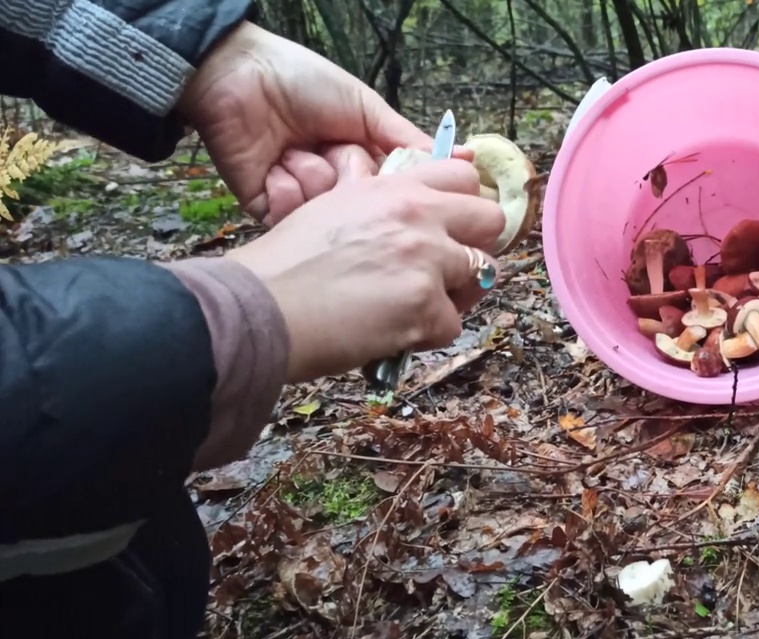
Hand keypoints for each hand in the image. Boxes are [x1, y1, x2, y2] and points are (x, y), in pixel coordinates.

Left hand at [178, 22, 472, 224]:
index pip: (395, 194)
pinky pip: (293, 216)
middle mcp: (335, 186)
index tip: (418, 198)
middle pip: (363, 210)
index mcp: (361, 162)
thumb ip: (409, 141)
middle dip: (352, 175)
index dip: (401, 196)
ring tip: (297, 145)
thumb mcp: (366, 107)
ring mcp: (303, 200)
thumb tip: (464, 160)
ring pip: (329, 213)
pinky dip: (286, 184)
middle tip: (336, 147)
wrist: (238, 77)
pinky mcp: (269, 209)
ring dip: (315, 172)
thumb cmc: (302, 81)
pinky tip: (274, 160)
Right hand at [226, 159, 505, 383]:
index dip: (465, 204)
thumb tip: (388, 196)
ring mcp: (427, 261)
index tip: (458, 225)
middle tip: (450, 269)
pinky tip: (395, 332)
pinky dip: (428, 335)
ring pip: (483, 275)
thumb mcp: (331, 207)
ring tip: (417, 306)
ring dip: (456, 293)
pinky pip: (453, 324)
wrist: (260, 307)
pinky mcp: (426, 307)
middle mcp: (419, 216)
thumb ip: (372, 199)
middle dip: (478, 245)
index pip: (464, 176)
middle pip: (491, 220)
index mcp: (395, 188)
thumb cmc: (284, 264)